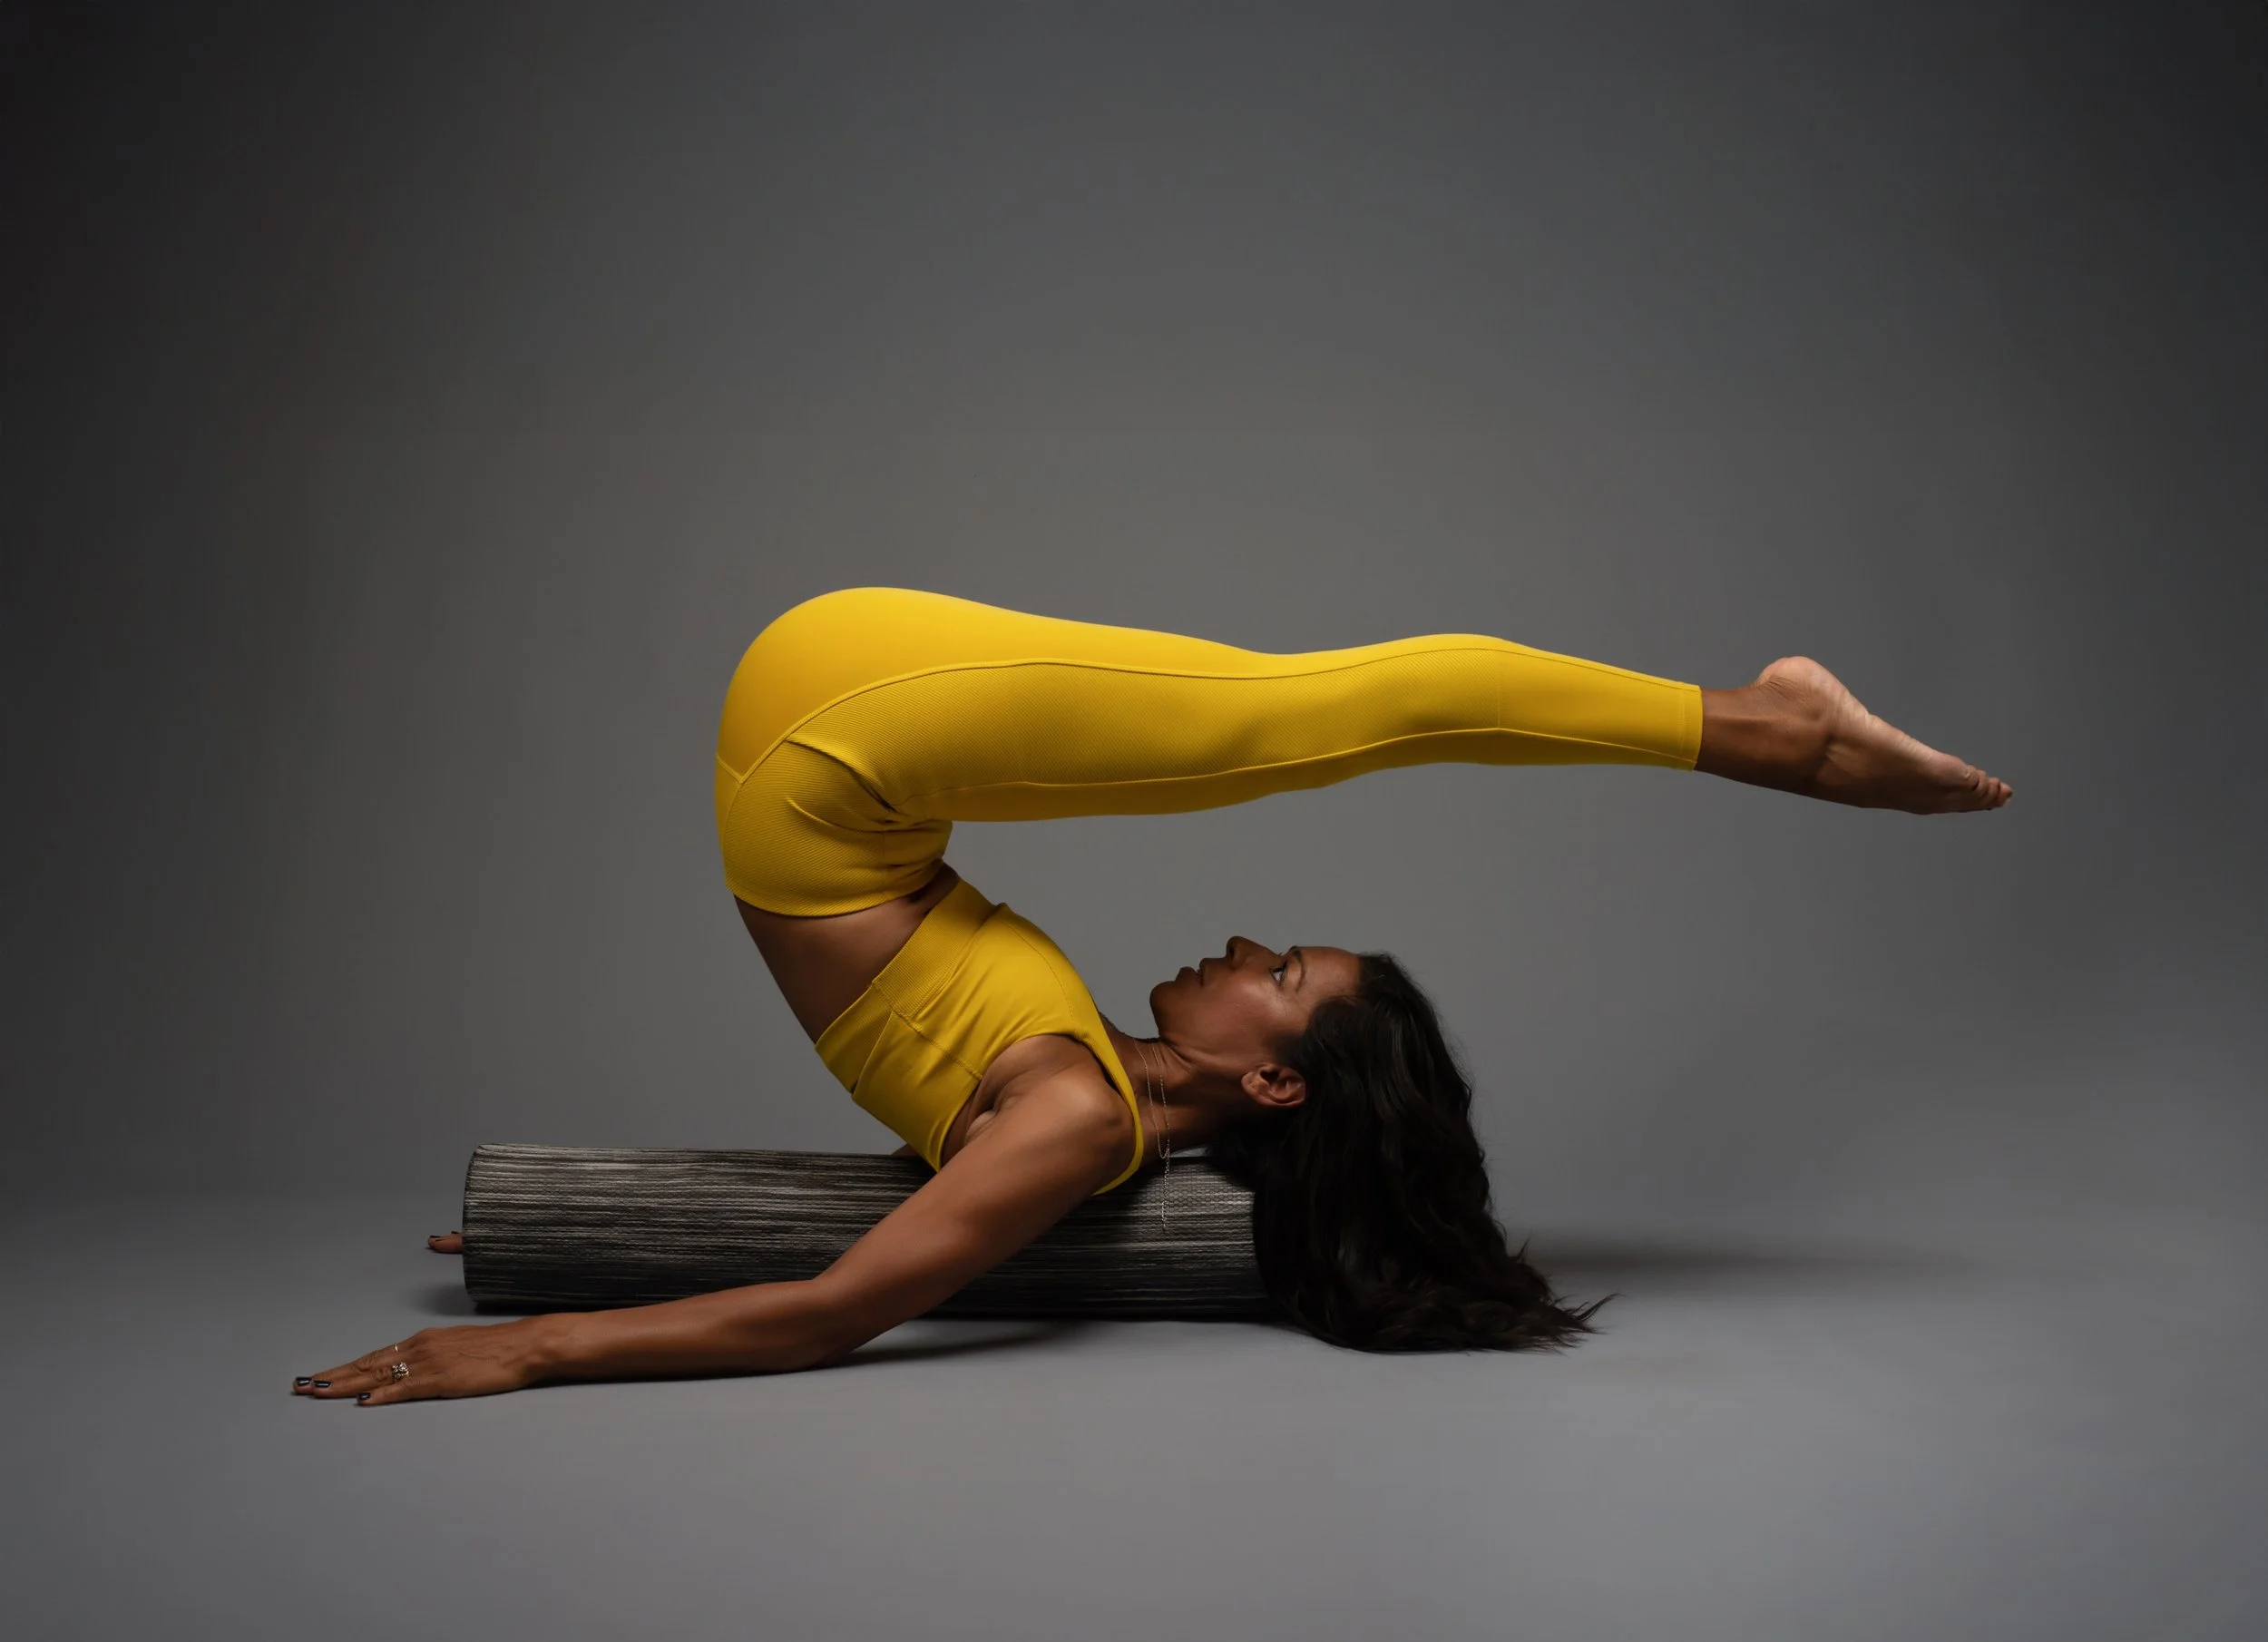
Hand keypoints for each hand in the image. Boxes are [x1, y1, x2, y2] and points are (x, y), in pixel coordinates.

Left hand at [292, 1315, 561, 1405]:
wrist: (524, 1346)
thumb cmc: (497, 1349)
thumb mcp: (457, 1348)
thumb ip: (430, 1360)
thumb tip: (405, 1375)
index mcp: (422, 1341)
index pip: (374, 1356)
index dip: (343, 1368)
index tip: (317, 1377)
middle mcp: (418, 1348)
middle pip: (366, 1365)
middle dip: (330, 1377)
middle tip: (299, 1386)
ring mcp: (428, 1364)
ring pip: (377, 1375)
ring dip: (344, 1385)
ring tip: (316, 1392)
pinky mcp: (441, 1380)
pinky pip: (405, 1389)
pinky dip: (382, 1396)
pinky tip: (363, 1402)